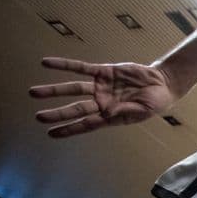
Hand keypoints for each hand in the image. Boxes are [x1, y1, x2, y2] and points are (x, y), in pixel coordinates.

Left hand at [30, 58, 180, 137]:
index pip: (86, 124)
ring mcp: (101, 87)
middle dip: (57, 113)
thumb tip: (107, 114)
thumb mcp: (144, 111)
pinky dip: (64, 65)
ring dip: (53, 90)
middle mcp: (101, 102)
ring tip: (33, 92)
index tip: (52, 134)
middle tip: (38, 117)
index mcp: (110, 116)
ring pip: (73, 88)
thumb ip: (125, 112)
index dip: (69, 129)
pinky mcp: (103, 71)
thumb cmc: (156, 102)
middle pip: (75, 108)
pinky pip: (80, 68)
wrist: (163, 83)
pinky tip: (46, 63)